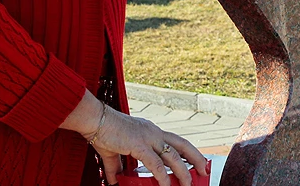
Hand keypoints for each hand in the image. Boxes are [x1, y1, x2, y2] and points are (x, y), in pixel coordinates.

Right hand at [89, 104, 207, 185]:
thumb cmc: (103, 132)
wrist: (94, 120)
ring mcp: (148, 138)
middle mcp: (154, 132)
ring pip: (173, 156)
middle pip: (183, 145)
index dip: (188, 152)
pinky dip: (162, 176)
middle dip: (196, 158)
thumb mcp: (114, 154)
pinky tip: (166, 185)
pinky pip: (155, 163)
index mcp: (151, 132)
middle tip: (205, 171)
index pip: (175, 141)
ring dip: (183, 172)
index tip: (197, 162)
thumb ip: (117, 169)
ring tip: (188, 184)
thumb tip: (115, 182)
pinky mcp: (139, 145)